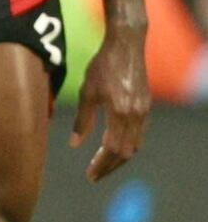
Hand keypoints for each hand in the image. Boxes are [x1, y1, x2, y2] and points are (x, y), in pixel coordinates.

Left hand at [72, 24, 149, 180]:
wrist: (126, 46)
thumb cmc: (102, 66)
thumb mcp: (87, 92)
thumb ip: (82, 120)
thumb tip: (75, 145)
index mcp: (120, 113)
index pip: (112, 149)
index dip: (102, 165)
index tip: (90, 175)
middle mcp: (136, 115)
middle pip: (126, 152)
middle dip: (110, 166)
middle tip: (94, 175)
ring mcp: (144, 111)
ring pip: (135, 144)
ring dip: (119, 158)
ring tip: (103, 165)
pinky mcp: (146, 106)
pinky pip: (139, 133)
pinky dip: (128, 144)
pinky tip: (114, 147)